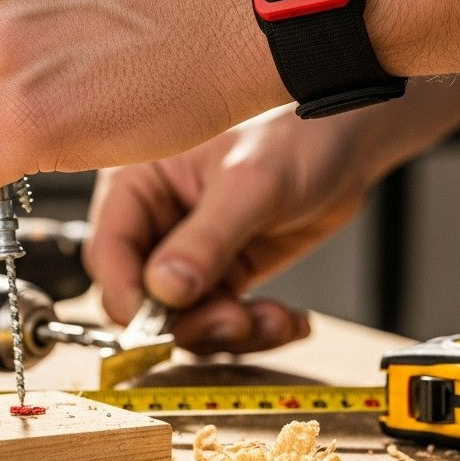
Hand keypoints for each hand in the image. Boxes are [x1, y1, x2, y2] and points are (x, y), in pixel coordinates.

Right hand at [87, 103, 386, 352]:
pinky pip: (225, 318)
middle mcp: (158, 219)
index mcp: (140, 182)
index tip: (160, 327)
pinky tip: (289, 320)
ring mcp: (193, 250)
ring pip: (186, 318)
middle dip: (187, 321)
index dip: (128, 296)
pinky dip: (256, 330)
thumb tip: (164, 291)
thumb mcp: (249, 182)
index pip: (110, 252)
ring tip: (272, 319)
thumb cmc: (296, 130)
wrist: (349, 137)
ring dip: (228, 331)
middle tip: (233, 321)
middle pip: (143, 297)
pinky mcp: (228, 271)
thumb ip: (206, 239)